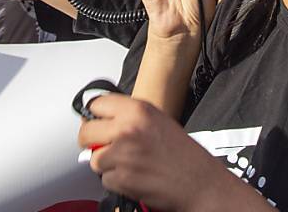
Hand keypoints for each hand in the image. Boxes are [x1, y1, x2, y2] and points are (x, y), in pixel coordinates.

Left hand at [78, 94, 252, 211]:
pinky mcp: (122, 178)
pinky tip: (134, 177)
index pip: (95, 104)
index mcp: (138, 110)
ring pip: (94, 159)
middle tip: (105, 146)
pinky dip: (116, 182)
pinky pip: (105, 180)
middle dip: (92, 142)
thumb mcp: (158, 121)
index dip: (95, 116)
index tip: (96, 122)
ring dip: (107, 165)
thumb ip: (129, 117)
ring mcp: (123, 154)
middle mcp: (128, 128)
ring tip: (129, 164)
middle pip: (86, 132)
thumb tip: (101, 120)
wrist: (201, 184)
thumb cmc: (185, 155)